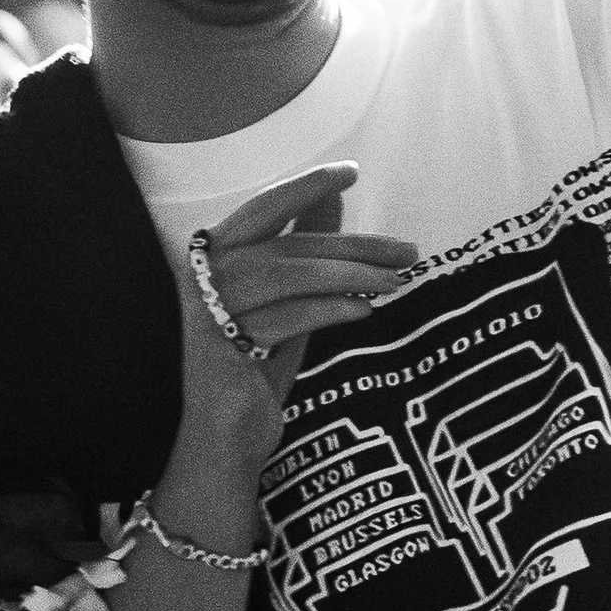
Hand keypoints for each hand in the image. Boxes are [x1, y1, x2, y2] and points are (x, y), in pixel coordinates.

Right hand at [181, 163, 418, 419]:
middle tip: (406, 251)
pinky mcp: (222, 345)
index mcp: (216, 255)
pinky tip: (363, 311)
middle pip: (286, 243)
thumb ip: (301, 252)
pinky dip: (329, 309)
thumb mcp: (286, 301)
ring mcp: (208, 310)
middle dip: (352, 243)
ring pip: (286, 274)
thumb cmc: (254, 366)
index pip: (265, 206)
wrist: (225, 437)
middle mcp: (204, 275)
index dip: (307, 186)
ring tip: (396, 282)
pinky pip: (286, 317)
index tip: (351, 172)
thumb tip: (332, 202)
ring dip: (349, 274)